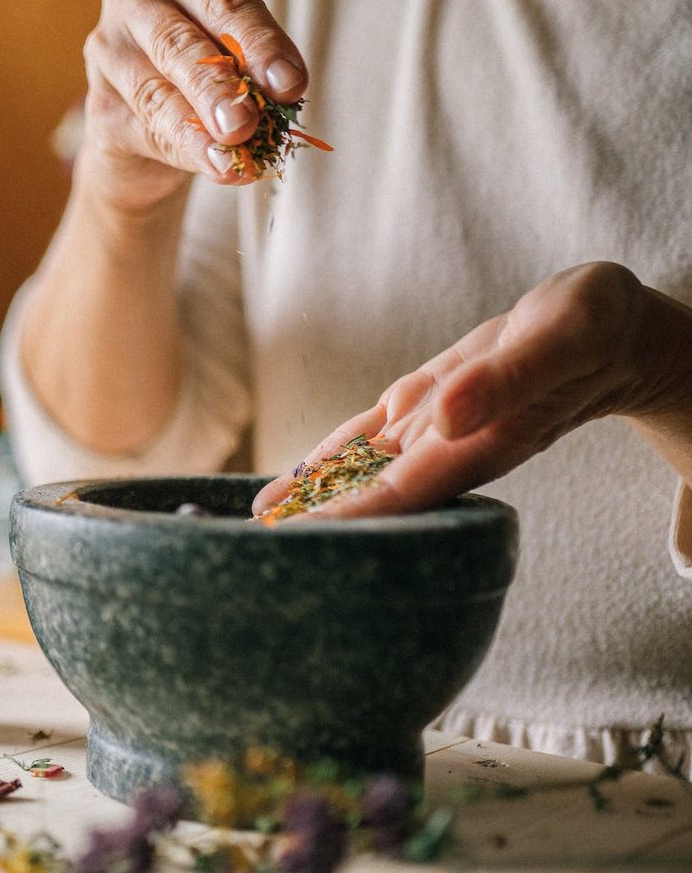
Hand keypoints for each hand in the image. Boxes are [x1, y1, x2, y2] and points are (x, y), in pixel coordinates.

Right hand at [77, 0, 308, 216]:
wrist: (151, 130)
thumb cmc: (208, 75)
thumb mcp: (239, 58)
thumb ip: (255, 68)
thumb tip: (281, 94)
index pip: (223, 3)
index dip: (259, 44)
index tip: (290, 85)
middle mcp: (133, 1)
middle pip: (178, 43)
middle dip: (217, 86)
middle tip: (245, 122)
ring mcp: (106, 53)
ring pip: (154, 92)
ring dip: (195, 127)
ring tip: (230, 155)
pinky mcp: (98, 109)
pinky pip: (144, 132)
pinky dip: (184, 153)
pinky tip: (215, 167)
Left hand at [252, 262, 691, 518]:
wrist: (616, 329)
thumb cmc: (598, 328)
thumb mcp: (562, 338)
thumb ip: (507, 380)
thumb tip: (442, 418)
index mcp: (478, 441)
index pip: (401, 492)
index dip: (350, 518)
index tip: (298, 542)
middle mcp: (451, 445)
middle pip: (372, 493)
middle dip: (318, 519)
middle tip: (256, 544)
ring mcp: (438, 427)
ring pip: (364, 466)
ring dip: (315, 492)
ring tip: (261, 515)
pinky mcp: (432, 401)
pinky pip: (374, 435)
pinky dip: (335, 454)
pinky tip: (299, 473)